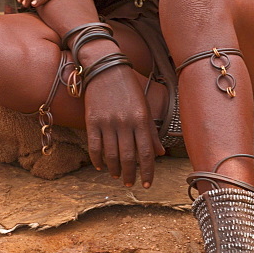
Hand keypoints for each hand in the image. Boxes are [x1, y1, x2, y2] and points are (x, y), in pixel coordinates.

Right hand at [83, 64, 164, 187]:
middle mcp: (125, 122)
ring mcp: (107, 122)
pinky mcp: (92, 121)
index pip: (146, 153)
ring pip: (111, 155)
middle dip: (130, 175)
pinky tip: (100, 166)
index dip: (147, 172)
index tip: (147, 184)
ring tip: (117, 175)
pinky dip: (97, 159)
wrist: (106, 68)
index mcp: (141, 119)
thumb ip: (151, 132)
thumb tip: (161, 153)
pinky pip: (94, 146)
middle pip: (128, 157)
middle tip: (130, 183)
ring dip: (114, 169)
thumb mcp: (144, 107)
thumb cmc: (129, 88)